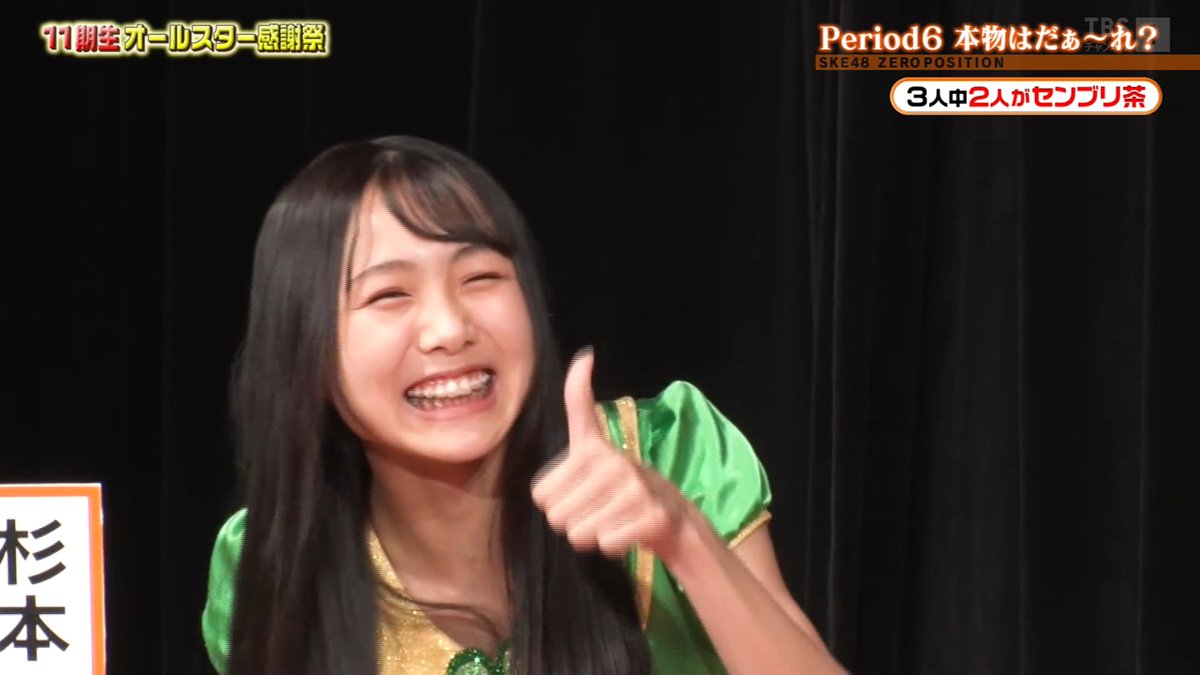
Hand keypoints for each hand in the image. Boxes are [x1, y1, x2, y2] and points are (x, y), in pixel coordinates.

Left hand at [531, 348, 694, 559]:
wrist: (671, 515)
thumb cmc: (618, 483)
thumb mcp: (592, 442)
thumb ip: (580, 400)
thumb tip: (585, 354)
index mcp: (592, 447)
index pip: (541, 493)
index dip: (554, 500)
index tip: (576, 490)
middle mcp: (614, 463)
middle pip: (556, 517)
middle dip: (573, 520)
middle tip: (598, 509)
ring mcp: (634, 489)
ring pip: (579, 533)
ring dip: (592, 535)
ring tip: (613, 518)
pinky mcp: (650, 515)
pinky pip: (605, 542)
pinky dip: (612, 546)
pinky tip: (627, 531)